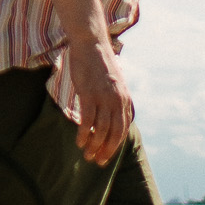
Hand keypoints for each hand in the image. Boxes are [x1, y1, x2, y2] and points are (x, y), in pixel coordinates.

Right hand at [67, 30, 133, 164]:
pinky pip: (87, 121)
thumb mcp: (113, 84)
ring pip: (101, 130)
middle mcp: (117, 101)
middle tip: (97, 161)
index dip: (114, 146)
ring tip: (86, 154)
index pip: (122, 130)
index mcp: (125, 100)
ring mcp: (104, 98)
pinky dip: (84, 134)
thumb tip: (108, 119)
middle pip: (114, 134)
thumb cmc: (98, 64)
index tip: (105, 156)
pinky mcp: (89, 94)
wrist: (91, 43)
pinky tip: (79, 141)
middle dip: (106, 151)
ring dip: (94, 145)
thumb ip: (114, 101)